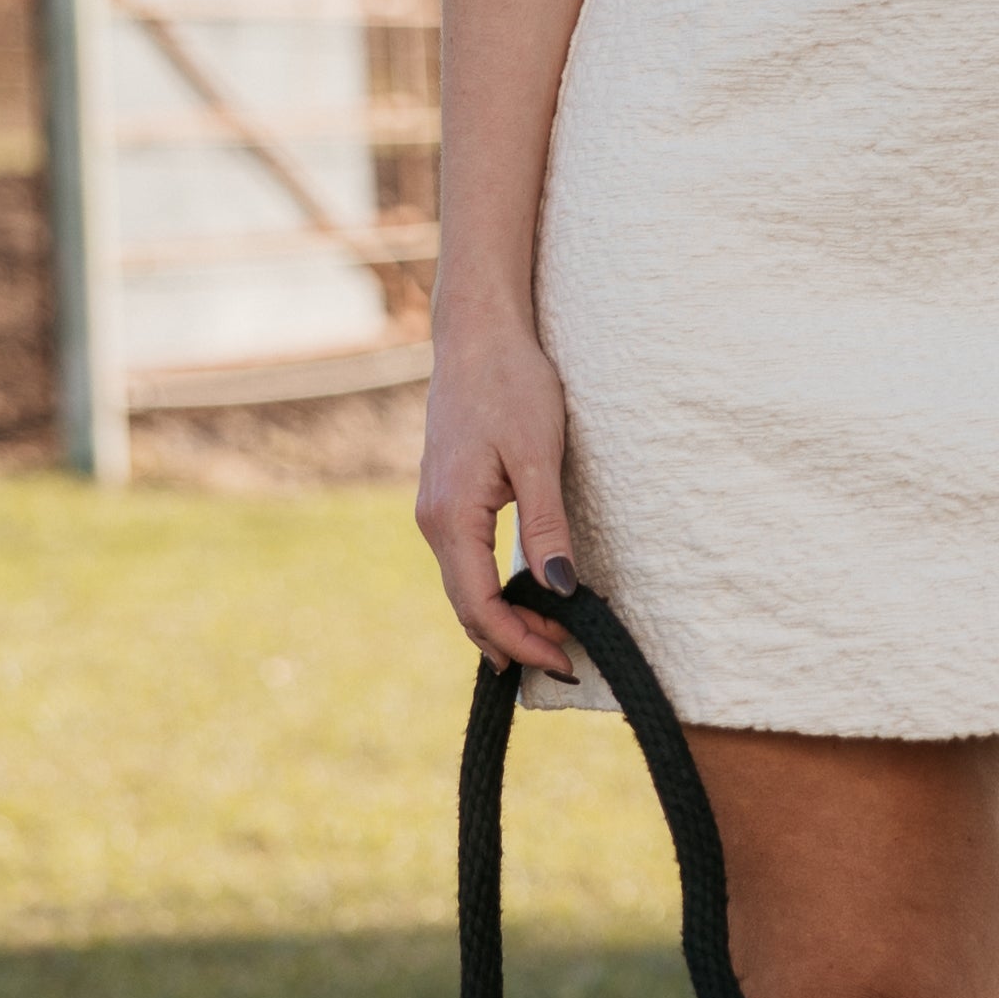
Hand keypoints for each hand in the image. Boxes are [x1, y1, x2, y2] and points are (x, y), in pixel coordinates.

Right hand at [414, 313, 583, 676]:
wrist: (477, 333)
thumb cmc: (511, 383)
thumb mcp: (538, 455)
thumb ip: (546, 525)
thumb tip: (560, 590)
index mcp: (451, 516)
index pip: (481, 605)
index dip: (522, 641)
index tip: (566, 661)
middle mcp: (432, 520)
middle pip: (467, 607)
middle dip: (514, 641)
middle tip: (566, 663)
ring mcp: (435, 511)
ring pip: (464, 588)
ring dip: (503, 621)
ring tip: (550, 641)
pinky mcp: (446, 500)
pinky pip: (465, 564)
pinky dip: (492, 593)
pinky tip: (522, 602)